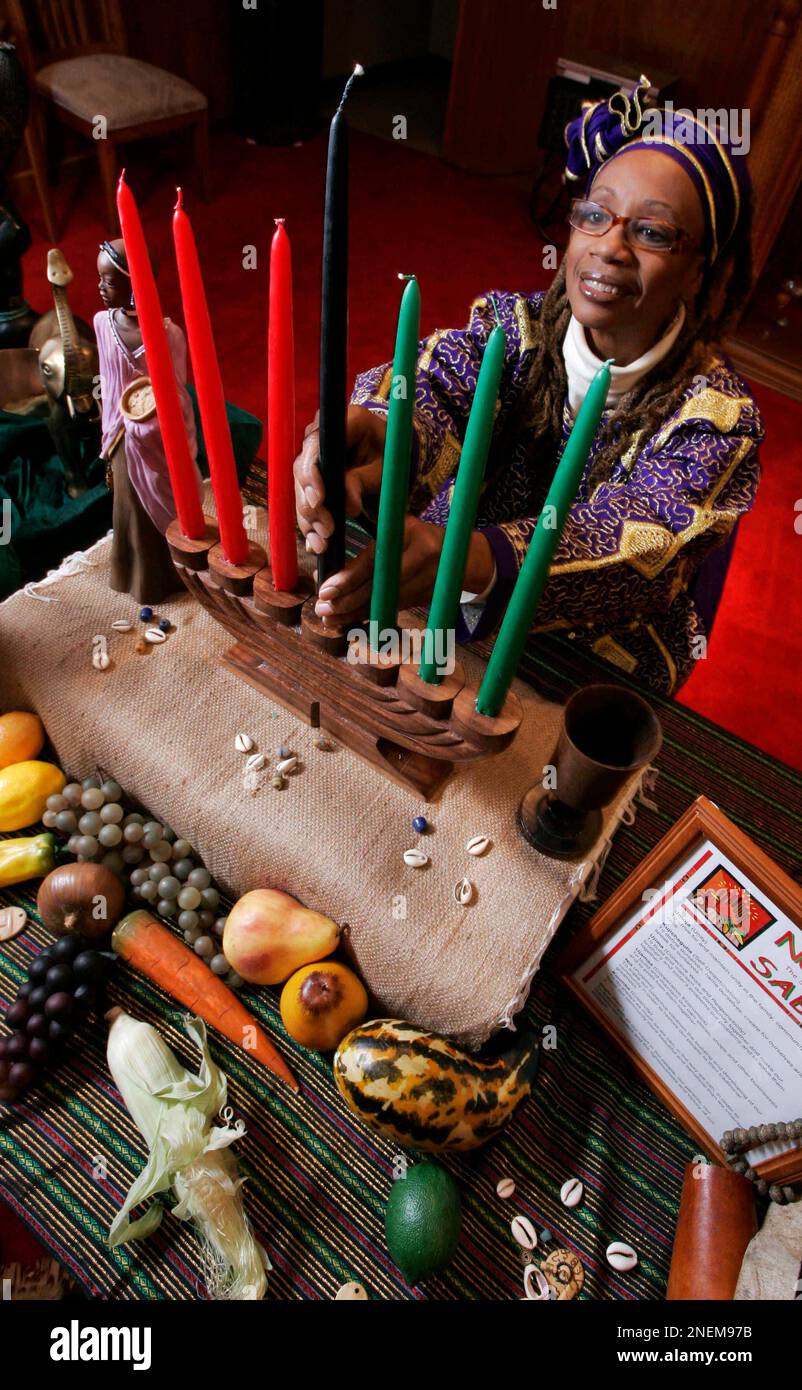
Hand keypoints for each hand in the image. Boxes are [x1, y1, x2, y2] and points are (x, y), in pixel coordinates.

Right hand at [294, 405, 385, 555]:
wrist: (386, 453)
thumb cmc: (389, 456)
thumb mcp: (384, 468)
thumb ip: (363, 482)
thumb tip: (348, 507)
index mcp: (343, 421)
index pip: (316, 446)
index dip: (312, 475)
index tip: (319, 500)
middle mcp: (319, 435)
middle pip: (302, 470)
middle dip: (311, 505)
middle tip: (326, 530)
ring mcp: (311, 455)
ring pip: (300, 489)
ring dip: (309, 518)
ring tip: (322, 543)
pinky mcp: (309, 475)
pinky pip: (304, 499)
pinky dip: (310, 522)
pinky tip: (314, 543)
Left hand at [314, 520, 493, 626]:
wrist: (462, 555)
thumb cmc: (418, 537)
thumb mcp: (399, 529)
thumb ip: (372, 547)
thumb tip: (331, 573)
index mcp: (409, 531)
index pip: (374, 559)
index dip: (349, 577)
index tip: (325, 590)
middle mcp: (422, 554)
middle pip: (379, 584)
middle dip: (348, 600)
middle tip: (323, 609)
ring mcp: (428, 577)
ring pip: (385, 600)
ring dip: (355, 612)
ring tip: (330, 619)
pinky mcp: (427, 595)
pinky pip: (393, 608)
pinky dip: (370, 615)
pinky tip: (349, 621)